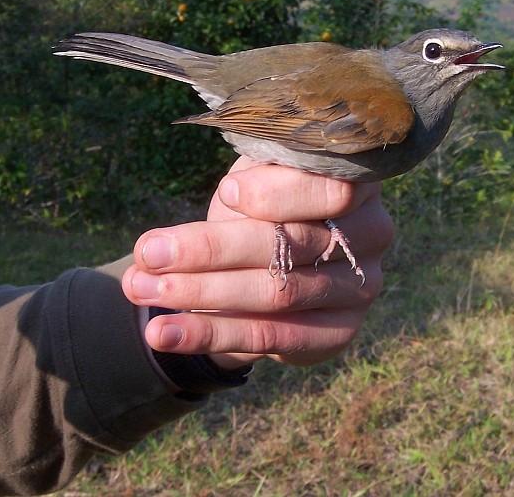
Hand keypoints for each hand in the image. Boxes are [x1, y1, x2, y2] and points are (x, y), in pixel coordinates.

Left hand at [121, 156, 393, 367]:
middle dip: (211, 249)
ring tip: (141, 289)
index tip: (226, 193)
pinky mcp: (338, 332)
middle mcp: (372, 234)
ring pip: (276, 293)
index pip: (334, 188)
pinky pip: (270, 337)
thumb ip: (248, 180)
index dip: (280, 193)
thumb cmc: (263, 202)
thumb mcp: (257, 176)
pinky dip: (210, 334)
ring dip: (200, 293)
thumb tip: (229, 196)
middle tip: (148, 251)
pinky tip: (164, 332)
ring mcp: (361, 288)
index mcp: (357, 182)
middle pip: (292, 246)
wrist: (270, 259)